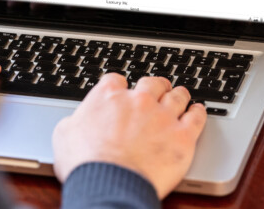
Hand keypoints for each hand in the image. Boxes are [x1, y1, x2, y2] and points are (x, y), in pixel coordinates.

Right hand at [52, 74, 206, 198]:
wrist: (109, 183)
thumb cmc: (85, 164)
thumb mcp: (64, 136)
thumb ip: (74, 121)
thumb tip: (75, 123)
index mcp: (108, 96)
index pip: (116, 80)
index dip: (120, 87)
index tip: (122, 93)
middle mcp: (138, 100)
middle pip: (152, 83)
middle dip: (155, 86)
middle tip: (157, 90)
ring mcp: (162, 116)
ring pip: (177, 96)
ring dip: (179, 94)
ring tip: (181, 95)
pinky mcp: (182, 136)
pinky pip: (197, 117)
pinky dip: (199, 112)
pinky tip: (198, 111)